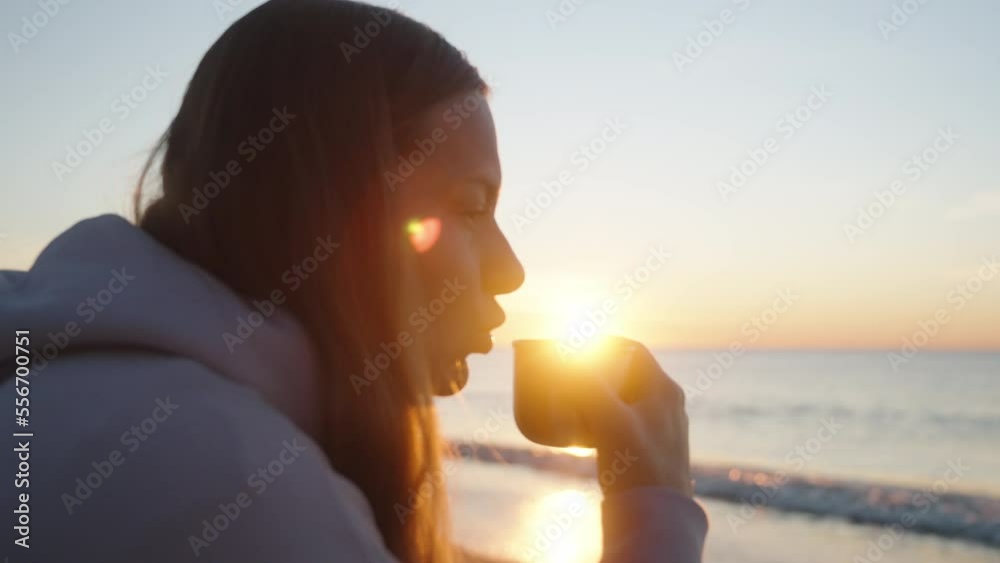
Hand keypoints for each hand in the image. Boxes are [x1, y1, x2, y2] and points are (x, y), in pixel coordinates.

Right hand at [579, 340, 691, 497]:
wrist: (656, 515)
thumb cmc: (637, 464)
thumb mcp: (610, 419)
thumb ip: (591, 385)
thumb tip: (571, 358)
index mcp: (664, 389)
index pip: (634, 350)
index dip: (604, 342)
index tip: (578, 344)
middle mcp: (668, 404)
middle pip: (629, 372)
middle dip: (598, 369)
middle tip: (571, 373)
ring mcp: (663, 426)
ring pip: (628, 396)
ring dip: (601, 392)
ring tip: (574, 398)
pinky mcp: (654, 447)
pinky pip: (628, 418)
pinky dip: (607, 414)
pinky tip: (589, 427)